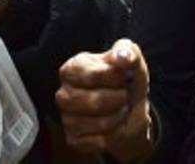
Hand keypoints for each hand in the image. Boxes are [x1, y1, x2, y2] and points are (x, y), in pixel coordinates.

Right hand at [57, 39, 154, 160]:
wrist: (129, 110)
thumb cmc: (125, 81)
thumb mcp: (131, 61)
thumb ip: (127, 52)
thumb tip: (122, 57)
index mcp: (73, 68)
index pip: (91, 75)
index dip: (113, 77)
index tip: (123, 77)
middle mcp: (64, 93)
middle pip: (94, 101)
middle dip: (118, 99)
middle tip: (125, 95)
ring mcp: (66, 117)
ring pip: (97, 123)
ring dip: (118, 117)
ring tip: (121, 108)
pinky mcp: (73, 138)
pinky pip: (97, 141)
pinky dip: (113, 134)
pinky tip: (114, 125)